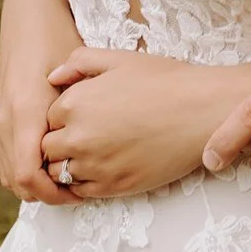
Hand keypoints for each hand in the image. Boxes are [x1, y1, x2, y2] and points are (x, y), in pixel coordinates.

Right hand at [0, 47, 76, 205]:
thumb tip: (91, 155)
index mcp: (25, 112)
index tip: (80, 192)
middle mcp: (4, 120)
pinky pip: (4, 159)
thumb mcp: (78, 75)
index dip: (53, 194)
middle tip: (78, 190)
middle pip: (16, 182)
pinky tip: (51, 161)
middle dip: (47, 194)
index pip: (28, 176)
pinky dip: (23, 169)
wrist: (30, 16)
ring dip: (34, 184)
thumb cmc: (60, 41)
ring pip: (8, 174)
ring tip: (67, 177)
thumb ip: (80, 116)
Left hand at [41, 48, 250, 198]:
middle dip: (62, 143)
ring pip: (61, 173)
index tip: (86, 116)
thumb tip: (52, 78)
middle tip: (89, 136)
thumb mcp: (120, 59)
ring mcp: (94, 165)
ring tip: (98, 153)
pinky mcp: (113, 187)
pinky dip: (87, 183)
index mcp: (74, 103)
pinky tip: (108, 167)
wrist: (203, 111)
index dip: (64, 118)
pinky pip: (82, 191)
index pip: (47, 119)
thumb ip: (79, 63)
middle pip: (48, 149)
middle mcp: (78, 137)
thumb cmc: (165, 81)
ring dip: (71, 165)